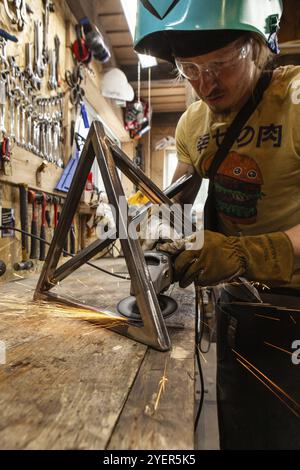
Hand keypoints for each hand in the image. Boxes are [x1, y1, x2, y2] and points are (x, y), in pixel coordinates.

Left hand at [170, 230, 293, 287]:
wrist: (241, 253)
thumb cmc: (224, 246)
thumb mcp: (208, 237)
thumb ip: (193, 241)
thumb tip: (178, 247)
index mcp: (198, 239)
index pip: (178, 246)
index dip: (169, 253)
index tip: (164, 257)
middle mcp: (200, 249)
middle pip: (180, 262)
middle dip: (176, 270)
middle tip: (175, 273)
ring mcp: (204, 262)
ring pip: (187, 274)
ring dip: (184, 279)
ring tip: (184, 281)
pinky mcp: (209, 274)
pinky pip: (198, 281)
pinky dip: (198, 282)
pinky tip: (201, 279)